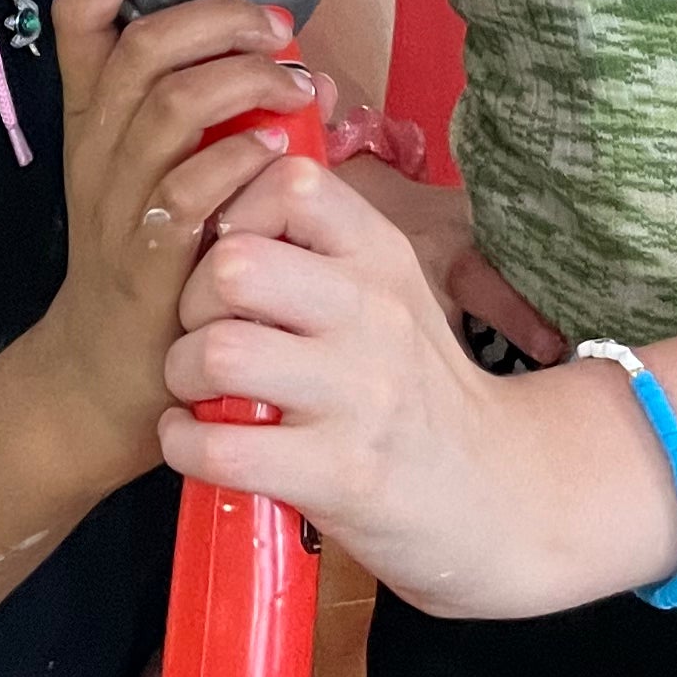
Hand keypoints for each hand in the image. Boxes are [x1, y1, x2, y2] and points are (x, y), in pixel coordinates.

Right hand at [25, 0, 319, 486]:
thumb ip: (224, 118)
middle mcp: (96, 153)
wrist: (102, 379)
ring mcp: (118, 208)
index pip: (77, 20)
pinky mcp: (149, 264)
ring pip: (164, 109)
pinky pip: (188, 194)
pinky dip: (237, 159)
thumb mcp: (168, 175)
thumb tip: (309, 69)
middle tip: (275, 26)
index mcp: (92, 121)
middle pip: (137, 52)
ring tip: (297, 81)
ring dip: (240, 80)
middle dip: (213, 19)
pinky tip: (277, 149)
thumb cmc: (154, 260)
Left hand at [159, 155, 676, 616]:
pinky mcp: (339, 474)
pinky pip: (222, 448)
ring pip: (219, 352)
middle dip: (191, 302)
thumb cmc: (415, 386)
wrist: (495, 494)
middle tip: (201, 332)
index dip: (235, 212)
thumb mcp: (390, 293)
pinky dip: (185, 445)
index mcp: (381, 256)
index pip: (291, 183)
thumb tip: (223, 194)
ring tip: (196, 391)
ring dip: (182, 375)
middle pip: (235, 266)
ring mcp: (359, 395)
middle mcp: (373, 313)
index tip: (227, 257)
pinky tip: (197, 444)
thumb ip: (320, 247)